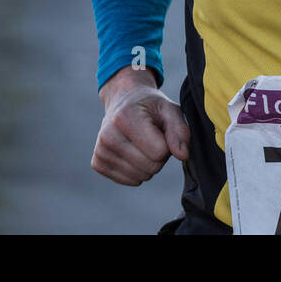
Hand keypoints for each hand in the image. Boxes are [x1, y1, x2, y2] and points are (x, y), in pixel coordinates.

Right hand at [92, 68, 189, 185]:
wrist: (123, 100)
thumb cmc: (150, 106)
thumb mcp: (170, 110)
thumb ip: (180, 131)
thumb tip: (183, 155)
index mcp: (124, 117)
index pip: (159, 152)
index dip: (167, 144)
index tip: (160, 131)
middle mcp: (108, 135)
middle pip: (151, 167)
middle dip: (159, 156)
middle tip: (152, 137)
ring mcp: (101, 150)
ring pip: (141, 177)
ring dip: (148, 164)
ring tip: (141, 143)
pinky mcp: (98, 163)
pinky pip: (130, 181)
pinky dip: (136, 171)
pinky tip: (131, 152)